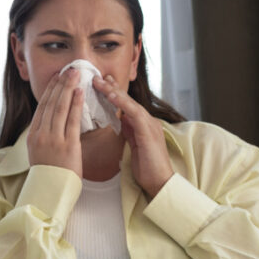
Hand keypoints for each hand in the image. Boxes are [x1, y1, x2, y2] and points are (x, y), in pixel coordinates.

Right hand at [27, 69, 82, 176]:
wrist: (50, 192)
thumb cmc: (49, 176)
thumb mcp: (40, 154)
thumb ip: (44, 138)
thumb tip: (51, 125)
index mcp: (33, 136)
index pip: (42, 107)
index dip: (50, 90)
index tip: (57, 77)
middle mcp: (41, 135)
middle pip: (51, 104)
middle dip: (60, 84)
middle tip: (69, 69)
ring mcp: (53, 139)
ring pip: (60, 108)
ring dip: (68, 88)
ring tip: (75, 74)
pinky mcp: (67, 145)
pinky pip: (72, 120)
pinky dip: (76, 104)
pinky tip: (80, 92)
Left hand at [94, 75, 173, 197]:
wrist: (160, 182)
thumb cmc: (147, 168)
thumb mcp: (135, 146)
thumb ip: (130, 131)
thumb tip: (121, 120)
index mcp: (143, 125)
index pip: (127, 105)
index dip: (114, 93)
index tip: (101, 83)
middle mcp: (148, 121)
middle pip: (128, 100)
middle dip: (112, 87)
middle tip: (97, 76)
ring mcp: (150, 125)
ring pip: (130, 103)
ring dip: (114, 92)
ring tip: (100, 82)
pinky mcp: (148, 132)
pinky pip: (134, 114)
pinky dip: (123, 104)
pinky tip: (111, 96)